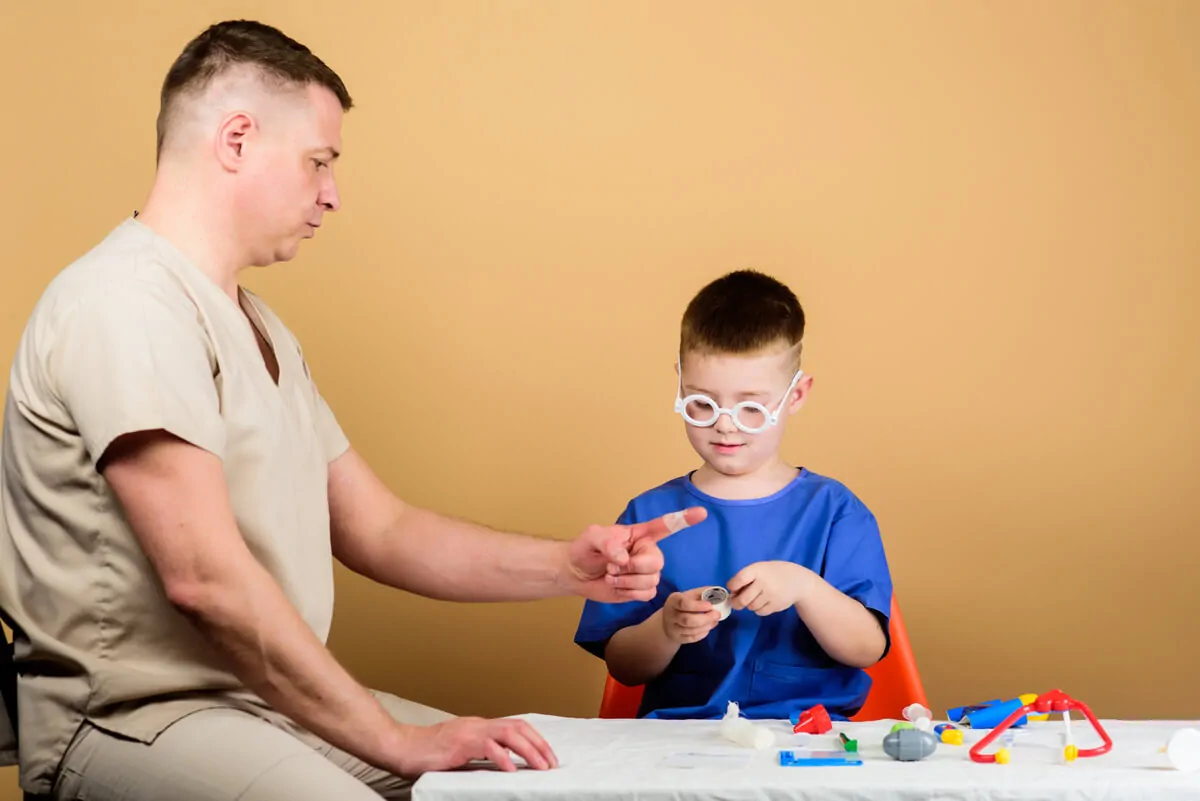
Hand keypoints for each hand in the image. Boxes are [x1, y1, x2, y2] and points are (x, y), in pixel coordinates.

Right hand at [394, 716, 557, 777]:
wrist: (401, 747)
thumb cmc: (426, 753)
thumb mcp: (460, 750)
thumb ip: (480, 752)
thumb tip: (503, 764)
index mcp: (479, 726)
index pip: (515, 726)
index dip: (535, 740)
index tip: (547, 756)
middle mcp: (478, 724)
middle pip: (518, 727)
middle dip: (539, 744)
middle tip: (551, 763)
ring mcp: (469, 731)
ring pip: (509, 733)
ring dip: (529, 750)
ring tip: (540, 767)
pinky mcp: (460, 743)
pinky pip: (488, 747)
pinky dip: (504, 758)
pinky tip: (512, 770)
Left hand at [565, 507, 706, 601]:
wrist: (577, 573)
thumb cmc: (586, 549)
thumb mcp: (592, 537)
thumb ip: (607, 542)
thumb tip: (624, 558)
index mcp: (640, 535)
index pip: (666, 526)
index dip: (684, 519)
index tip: (701, 513)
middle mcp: (647, 552)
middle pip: (656, 562)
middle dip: (633, 568)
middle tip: (612, 566)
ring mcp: (645, 572)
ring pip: (651, 581)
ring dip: (625, 581)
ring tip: (610, 575)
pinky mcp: (641, 590)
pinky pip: (646, 595)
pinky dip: (627, 593)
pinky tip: (616, 586)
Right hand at [661, 588, 721, 643]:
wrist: (668, 621)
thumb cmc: (682, 605)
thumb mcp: (689, 595)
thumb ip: (701, 593)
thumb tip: (716, 592)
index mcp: (673, 601)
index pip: (683, 603)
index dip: (698, 606)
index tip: (710, 605)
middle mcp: (670, 615)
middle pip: (688, 620)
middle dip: (706, 618)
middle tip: (717, 615)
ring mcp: (673, 628)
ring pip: (691, 630)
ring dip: (706, 626)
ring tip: (715, 621)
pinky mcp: (678, 638)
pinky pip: (692, 638)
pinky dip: (703, 634)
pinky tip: (708, 628)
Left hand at [727, 561, 811, 615]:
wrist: (798, 581)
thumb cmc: (774, 573)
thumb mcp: (760, 568)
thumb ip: (746, 578)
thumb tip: (732, 594)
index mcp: (758, 570)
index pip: (739, 580)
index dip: (732, 586)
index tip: (732, 588)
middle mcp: (764, 583)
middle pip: (743, 599)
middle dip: (736, 602)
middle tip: (736, 601)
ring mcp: (771, 595)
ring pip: (751, 607)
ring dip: (749, 605)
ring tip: (755, 597)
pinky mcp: (776, 606)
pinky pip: (760, 612)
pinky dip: (758, 609)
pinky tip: (763, 601)